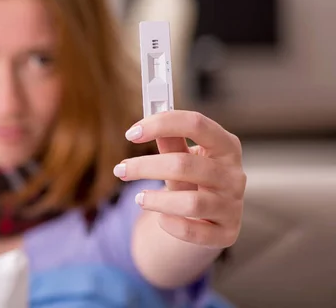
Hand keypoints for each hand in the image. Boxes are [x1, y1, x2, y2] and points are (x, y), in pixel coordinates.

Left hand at [114, 110, 245, 248]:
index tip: (131, 133)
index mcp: (226, 146)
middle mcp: (234, 175)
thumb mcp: (183, 157)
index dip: (162, 124)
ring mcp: (232, 206)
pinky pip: (193, 231)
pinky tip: (160, 218)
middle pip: (185, 165)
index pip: (196, 124)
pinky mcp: (227, 234)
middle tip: (120, 170)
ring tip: (138, 198)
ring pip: (191, 203)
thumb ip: (170, 140)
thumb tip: (148, 120)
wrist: (209, 219)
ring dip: (157, 200)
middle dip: (145, 167)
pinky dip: (171, 224)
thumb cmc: (193, 179)